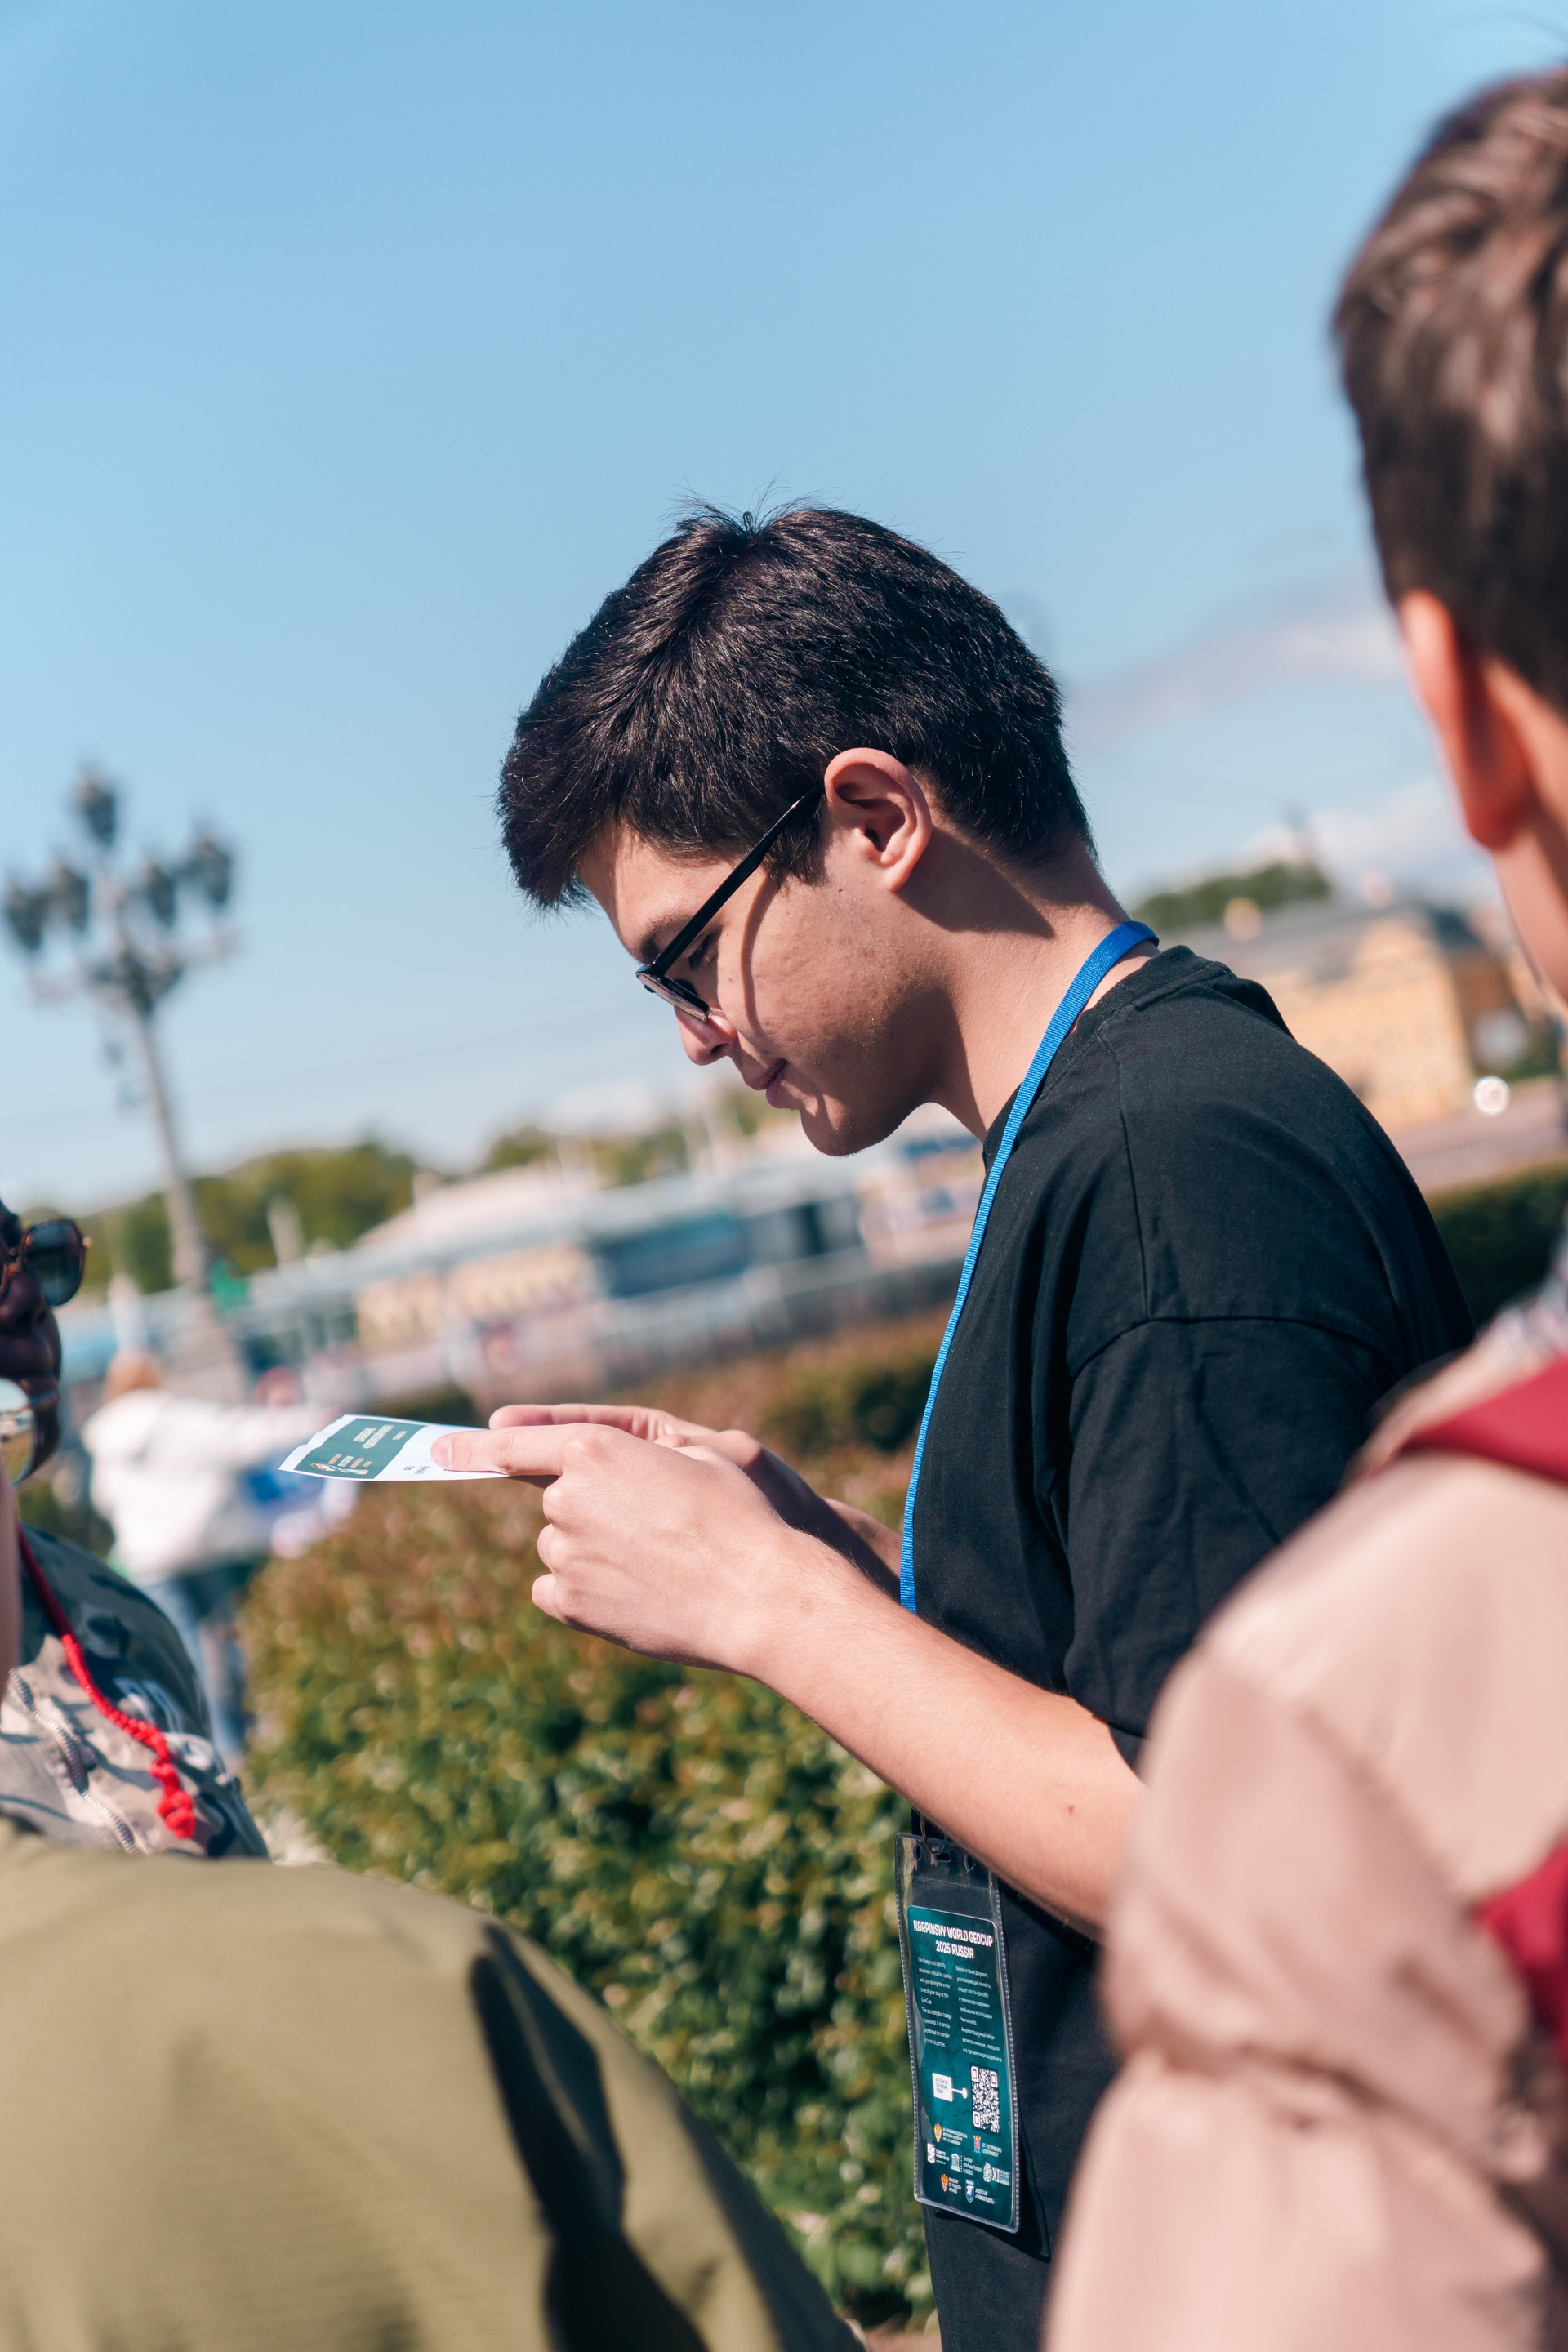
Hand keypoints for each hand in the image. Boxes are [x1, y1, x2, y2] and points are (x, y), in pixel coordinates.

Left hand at [432, 1419, 852, 1672]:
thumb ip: (632, 1453)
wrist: (761, 1597)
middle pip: (555, 1499)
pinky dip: (581, 1591)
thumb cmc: (743, 1518)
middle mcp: (568, 1499)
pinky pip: (555, 1591)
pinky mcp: (573, 1605)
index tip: (437, 1451)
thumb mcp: (700, 1455)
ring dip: (591, 1549)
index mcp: (595, 1449)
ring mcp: (567, 1555)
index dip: (472, 1446)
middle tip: (655, 1525)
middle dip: (591, 1507)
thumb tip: (583, 1470)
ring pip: (560, 1546)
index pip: (513, 1444)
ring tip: (658, 1564)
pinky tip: (631, 1594)